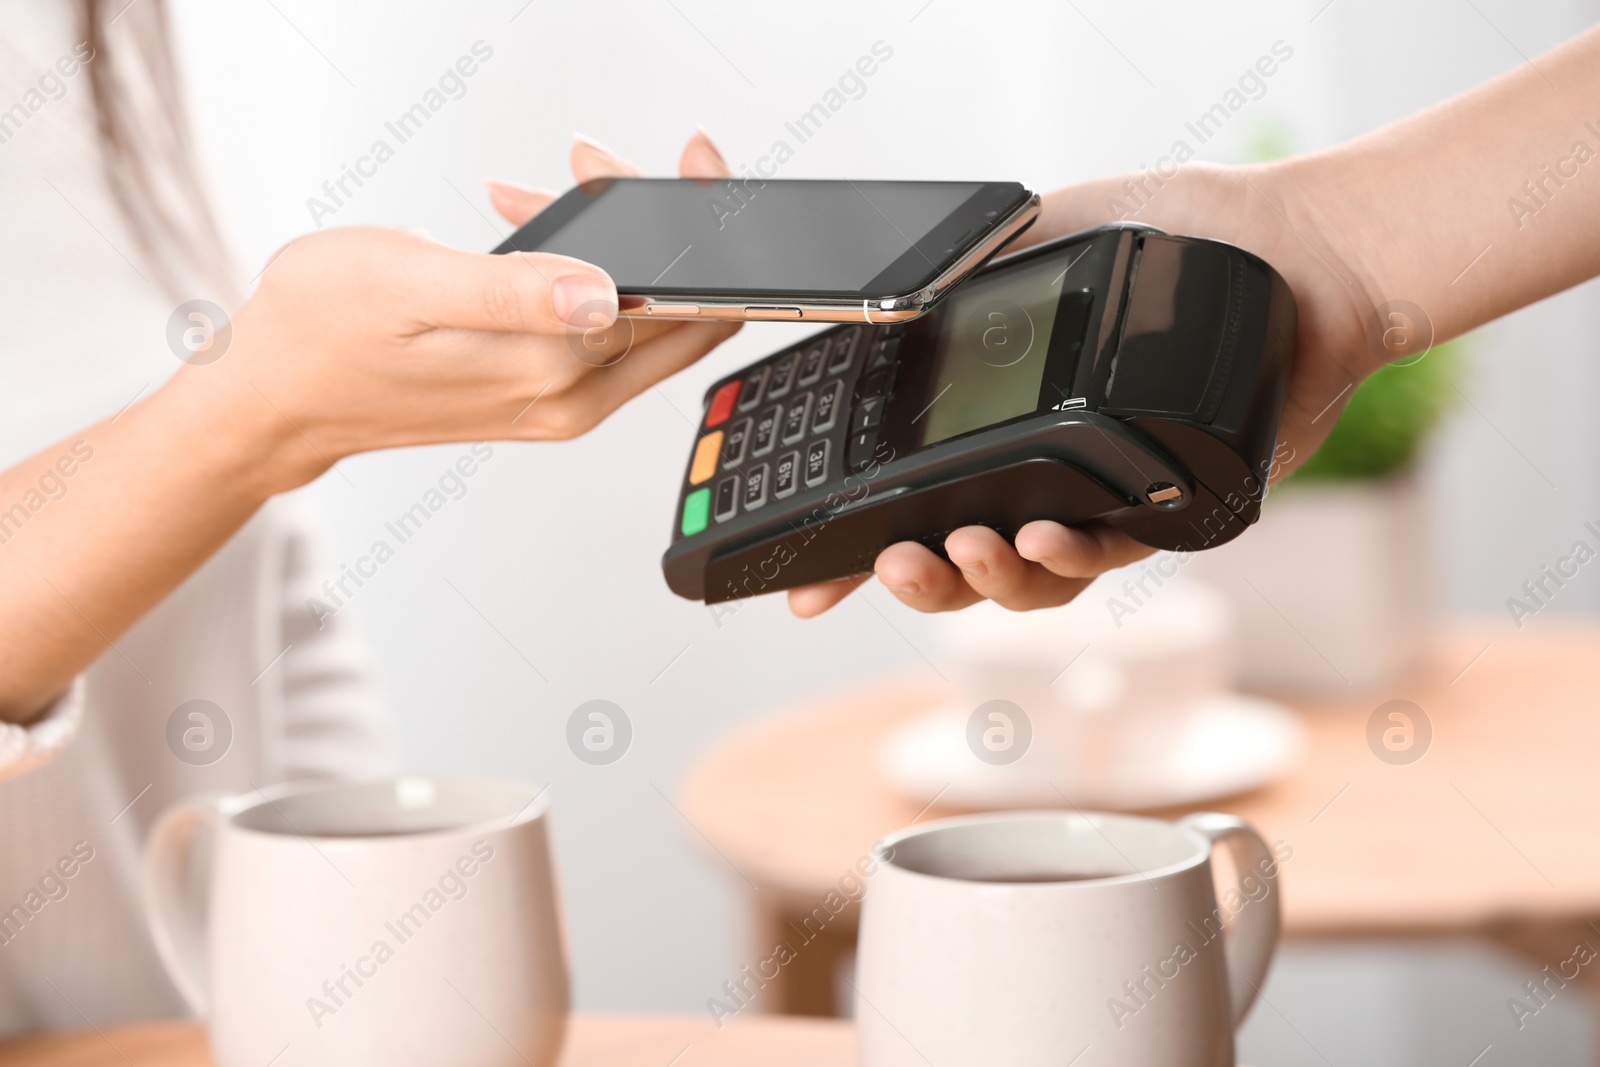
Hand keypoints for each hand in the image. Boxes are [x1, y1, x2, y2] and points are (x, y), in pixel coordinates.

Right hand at [179, 132, 741, 489]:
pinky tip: (520, 228)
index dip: (694, 227)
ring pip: (638, 311)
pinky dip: (577, 268)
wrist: (273, 399)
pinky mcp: (541, 391)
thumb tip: (606, 294)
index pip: (679, 302)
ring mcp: (560, 400)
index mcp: (555, 372)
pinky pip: (595, 323)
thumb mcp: (410, 285)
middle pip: (677, 309)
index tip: (688, 165)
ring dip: (609, 239)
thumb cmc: (322, 332)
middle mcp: (573, 398)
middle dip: (657, 224)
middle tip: (592, 163)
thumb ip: (514, 291)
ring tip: (531, 194)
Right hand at [790, 160, 1379, 617]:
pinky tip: (1039, 535)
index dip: (858, 552)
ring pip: (1031, 580)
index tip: (807, 588)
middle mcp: (1047, 475)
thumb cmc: (1176, 233)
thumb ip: (966, 272)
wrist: (1286, 246)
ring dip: (987, 577)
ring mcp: (1106, 499)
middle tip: (890, 568)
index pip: (915, 501)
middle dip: (919, 581)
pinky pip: (1109, 555)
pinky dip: (1067, 555)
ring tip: (962, 551)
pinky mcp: (1173, 510)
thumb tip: (884, 297)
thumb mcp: (1042, 236)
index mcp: (1003, 428)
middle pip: (963, 564)